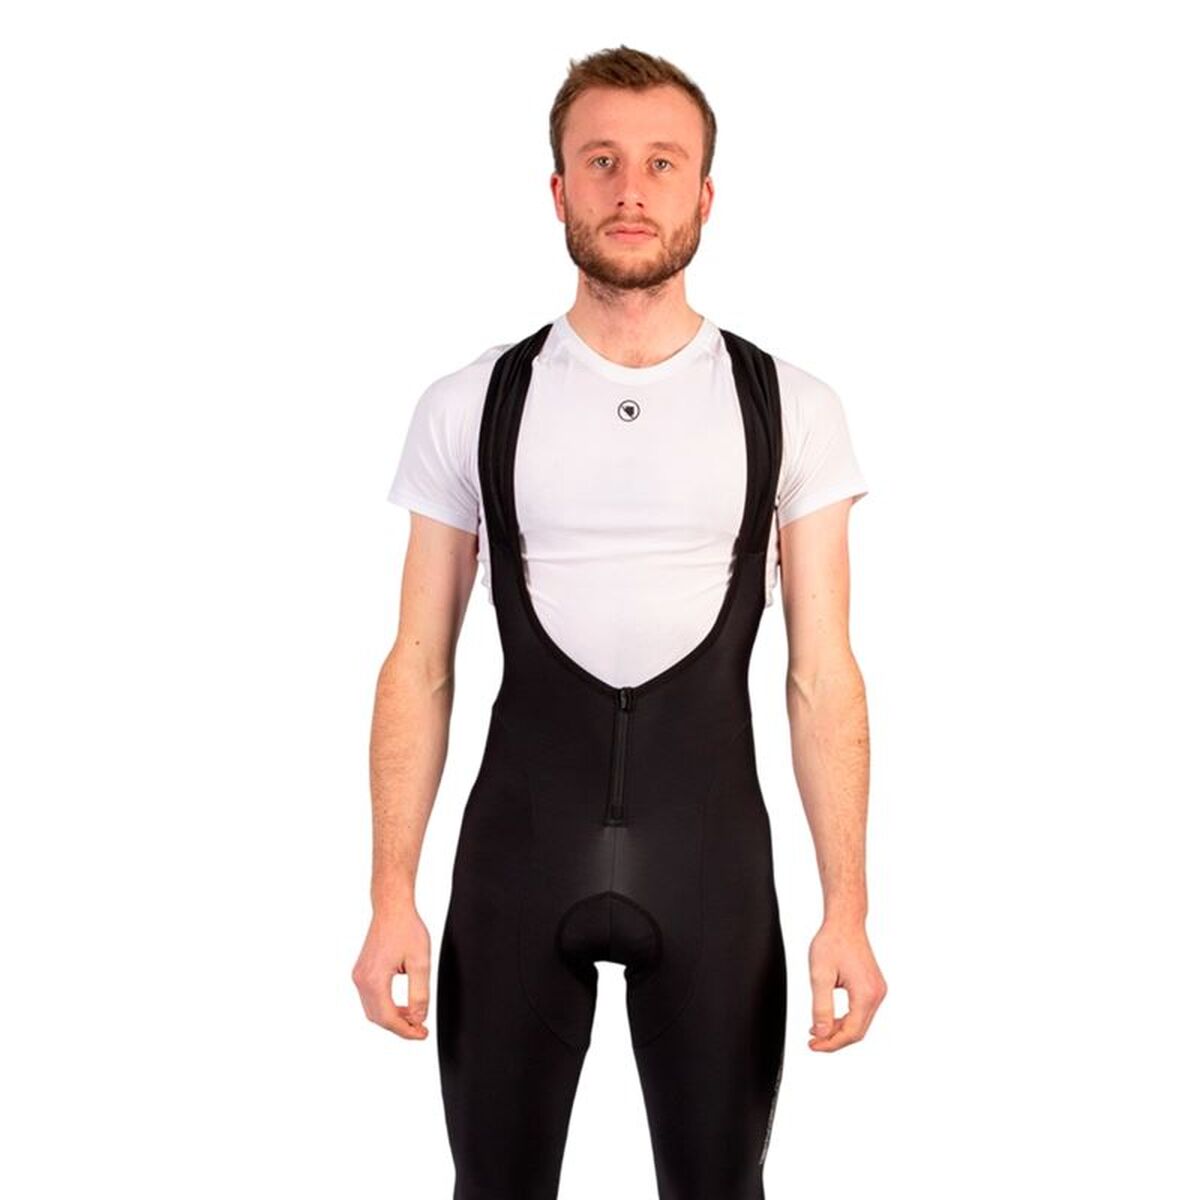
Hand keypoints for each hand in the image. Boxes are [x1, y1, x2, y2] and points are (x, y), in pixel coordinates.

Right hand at [352, 906, 431, 1039]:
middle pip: (378, 1018)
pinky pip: (371, 998)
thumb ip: (419, 993)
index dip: (406, 1031)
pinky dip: (386, 1007)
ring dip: (392, 1018)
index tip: (422, 1034)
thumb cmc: (407, 929)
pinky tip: (402, 1006)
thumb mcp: (420, 962)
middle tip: (420, 1030)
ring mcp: (359, 976)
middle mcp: (361, 980)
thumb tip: (418, 1018)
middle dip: (399, 1027)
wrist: (392, 908)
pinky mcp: (361, 971)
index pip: (388, 1018)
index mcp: (374, 980)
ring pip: (373, 1010)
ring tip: (414, 1018)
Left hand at [807, 918, 885, 1050]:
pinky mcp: (873, 987)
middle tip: (813, 1042)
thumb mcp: (820, 975)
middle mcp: (877, 994)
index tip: (812, 1045)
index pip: (851, 1032)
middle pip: (857, 1031)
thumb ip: (821, 1007)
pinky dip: (846, 1018)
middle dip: (835, 1040)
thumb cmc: (832, 942)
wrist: (845, 922)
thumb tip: (821, 1033)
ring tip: (818, 1031)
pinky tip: (829, 1018)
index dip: (831, 1043)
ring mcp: (877, 991)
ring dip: (840, 1030)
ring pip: (860, 1023)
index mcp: (866, 994)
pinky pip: (861, 1011)